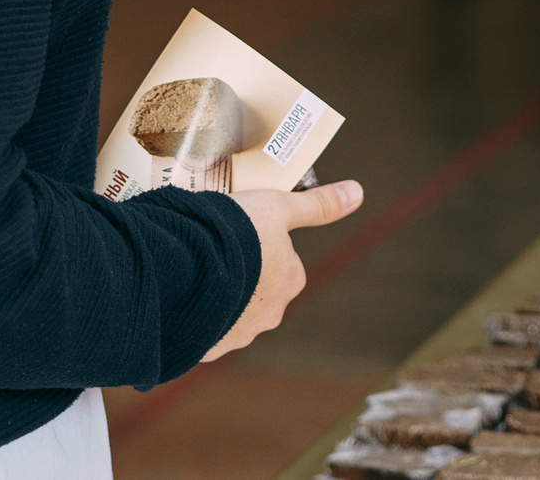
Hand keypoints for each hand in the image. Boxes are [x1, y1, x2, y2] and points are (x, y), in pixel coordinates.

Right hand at [200, 179, 365, 361]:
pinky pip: (203, 329)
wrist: (183, 272)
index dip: (260, 245)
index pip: (283, 263)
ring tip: (193, 270)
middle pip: (258, 290)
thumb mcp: (278, 207)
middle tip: (214, 251)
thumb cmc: (235, 234)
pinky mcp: (205, 346)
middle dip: (240, 275)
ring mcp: (236, 334)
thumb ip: (317, 204)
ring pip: (229, 311)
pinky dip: (195, 314)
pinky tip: (182, 294)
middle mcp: (269, 315)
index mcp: (289, 281)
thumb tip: (357, 192)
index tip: (239, 234)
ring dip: (216, 296)